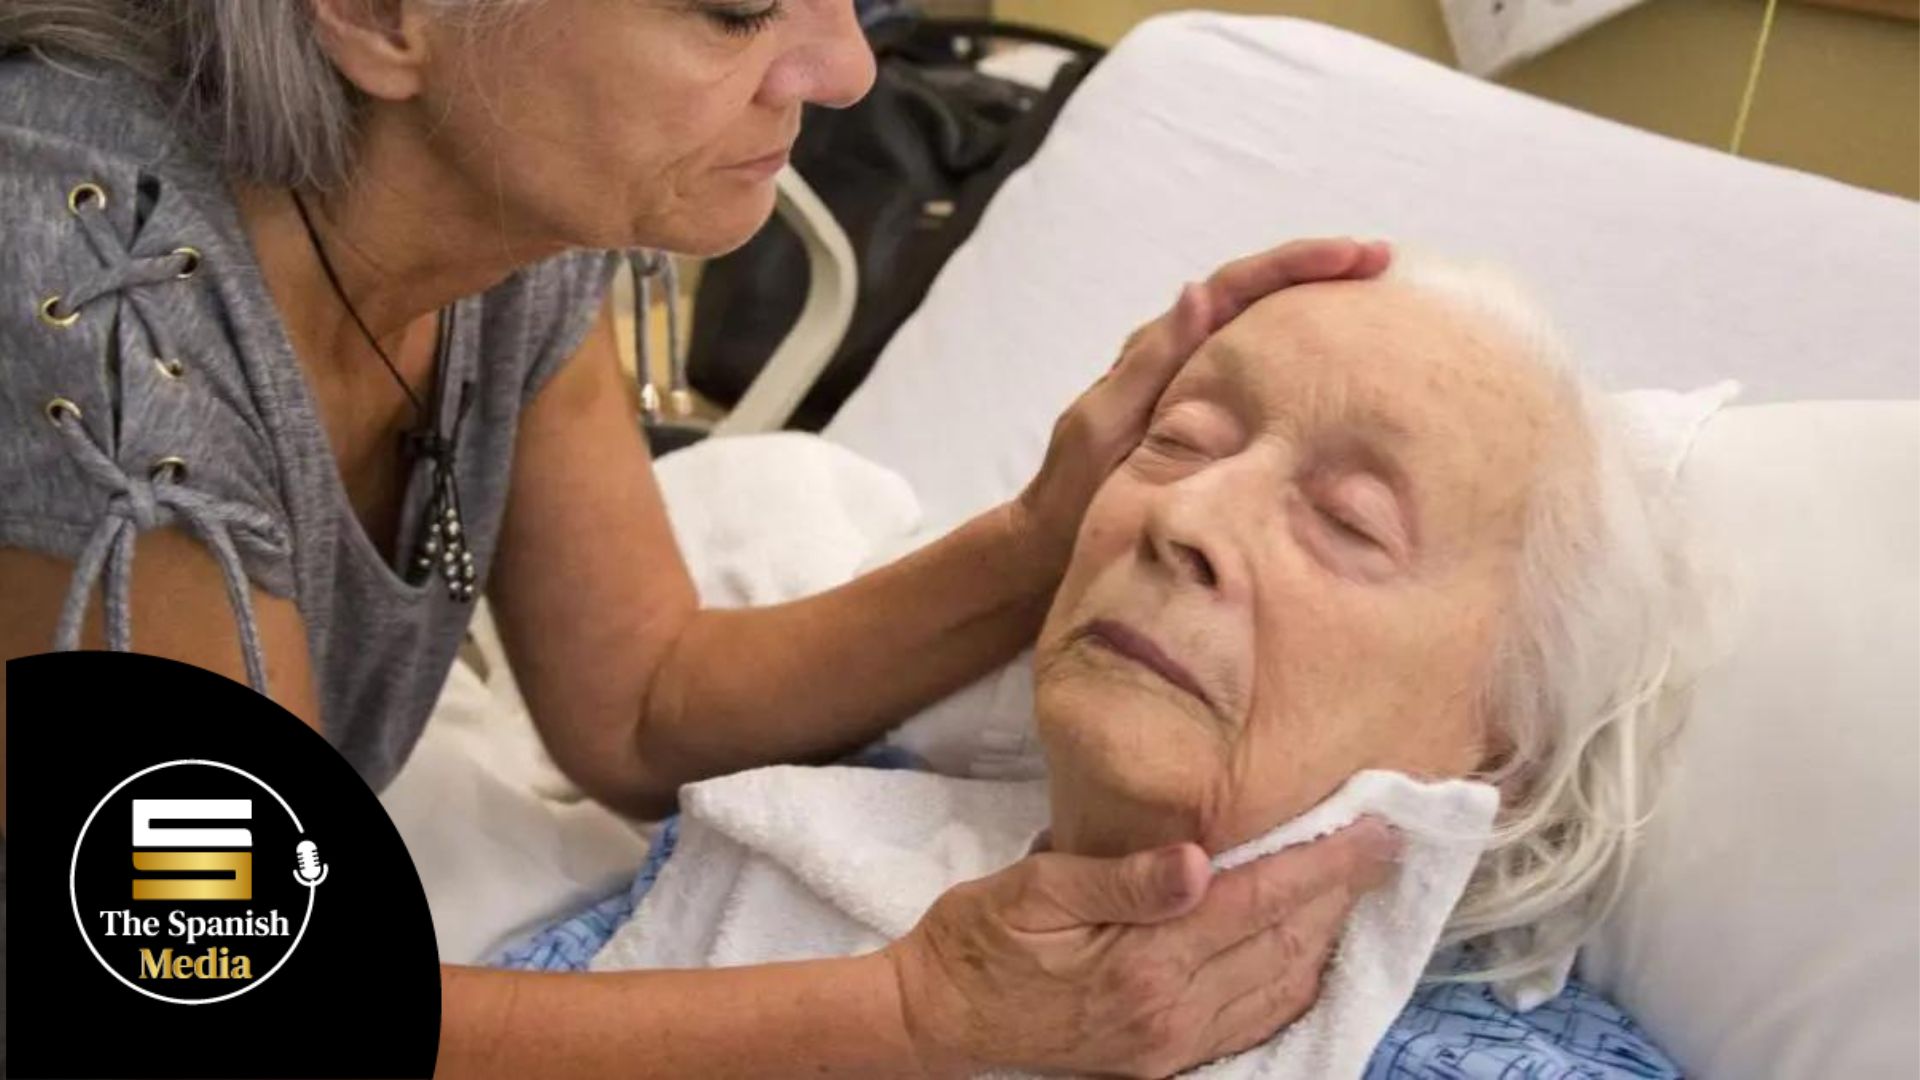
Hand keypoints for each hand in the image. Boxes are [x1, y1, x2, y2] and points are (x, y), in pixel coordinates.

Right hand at [883, 818, 1399, 1078]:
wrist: (935, 1021)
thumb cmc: (976, 940)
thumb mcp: (1033, 891)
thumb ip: (1119, 878)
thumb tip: (1194, 861)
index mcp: (1144, 962)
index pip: (1257, 901)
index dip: (1324, 864)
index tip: (1376, 828)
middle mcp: (1170, 1012)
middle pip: (1283, 947)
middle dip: (1339, 895)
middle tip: (1383, 847)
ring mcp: (1169, 1045)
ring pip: (1278, 990)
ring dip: (1323, 939)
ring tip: (1353, 890)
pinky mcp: (1161, 1061)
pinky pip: (1250, 1024)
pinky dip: (1291, 985)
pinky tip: (1303, 955)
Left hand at [1013, 238, 1391, 570]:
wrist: (1053, 544)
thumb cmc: (1073, 489)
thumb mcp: (1105, 423)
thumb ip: (1151, 362)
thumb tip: (1199, 291)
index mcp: (1161, 347)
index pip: (1236, 287)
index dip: (1294, 264)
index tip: (1355, 255)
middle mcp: (1184, 356)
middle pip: (1259, 295)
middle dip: (1319, 271)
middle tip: (1382, 259)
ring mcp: (1199, 387)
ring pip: (1265, 331)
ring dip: (1316, 308)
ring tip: (1378, 294)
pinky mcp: (1211, 424)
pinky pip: (1265, 381)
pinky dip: (1305, 365)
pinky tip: (1343, 373)